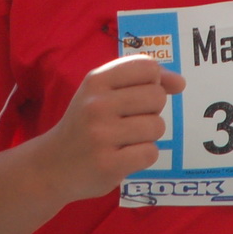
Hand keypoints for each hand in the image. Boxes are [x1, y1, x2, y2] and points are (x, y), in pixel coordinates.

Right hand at [31, 55, 183, 203]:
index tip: (136, 96)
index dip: (152, 82)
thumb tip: (180, 83)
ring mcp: (101, 135)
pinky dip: (143, 156)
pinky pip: (150, 153)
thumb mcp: (103, 93)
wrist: (52, 166)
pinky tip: (123, 157)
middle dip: (151, 111)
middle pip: (157, 97)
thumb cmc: (86, 124)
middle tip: (127, 122)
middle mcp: (97, 104)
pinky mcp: (108, 164)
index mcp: (95, 80)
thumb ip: (143, 81)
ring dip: (147, 136)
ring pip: (157, 126)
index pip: (147, 67)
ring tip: (124, 140)